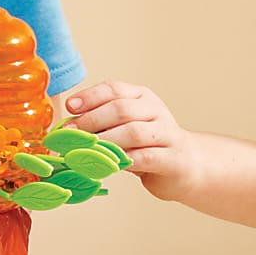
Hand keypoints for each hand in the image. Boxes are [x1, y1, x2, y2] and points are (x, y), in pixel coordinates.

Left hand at [60, 77, 196, 204]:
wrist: (186, 164)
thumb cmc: (148, 144)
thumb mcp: (126, 126)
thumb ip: (103, 122)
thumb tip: (68, 126)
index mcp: (142, 97)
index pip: (114, 89)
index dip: (90, 97)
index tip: (70, 107)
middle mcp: (156, 111)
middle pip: (121, 109)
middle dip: (92, 120)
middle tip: (71, 134)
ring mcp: (167, 134)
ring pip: (134, 132)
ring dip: (106, 141)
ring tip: (86, 150)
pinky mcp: (173, 158)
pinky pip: (147, 157)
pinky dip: (127, 160)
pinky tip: (111, 165)